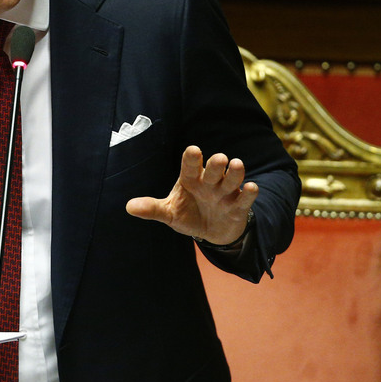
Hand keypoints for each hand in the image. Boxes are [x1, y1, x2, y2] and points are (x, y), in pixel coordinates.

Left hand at [126, 145, 257, 244]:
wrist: (211, 231)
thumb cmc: (188, 214)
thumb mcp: (169, 213)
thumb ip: (152, 209)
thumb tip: (129, 207)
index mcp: (191, 180)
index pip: (190, 166)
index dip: (192, 158)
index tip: (193, 150)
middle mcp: (209, 182)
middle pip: (214, 169)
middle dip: (216, 164)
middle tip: (219, 159)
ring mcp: (225, 193)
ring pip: (232, 179)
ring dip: (234, 172)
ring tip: (236, 164)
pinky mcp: (238, 207)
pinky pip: (245, 198)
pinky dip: (249, 193)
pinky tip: (251, 187)